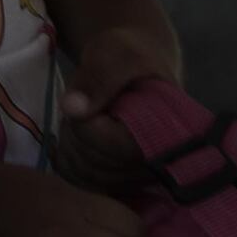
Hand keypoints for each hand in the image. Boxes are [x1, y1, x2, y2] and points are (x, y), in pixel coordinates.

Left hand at [50, 24, 189, 189]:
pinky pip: (82, 183)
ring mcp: (139, 179)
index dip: (85, 123)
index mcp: (167, 134)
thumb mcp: (113, 53)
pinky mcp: (121, 182)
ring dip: (71, 145)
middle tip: (84, 105)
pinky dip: (70, 159)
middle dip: (76, 132)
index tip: (87, 98)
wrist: (135, 64)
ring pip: (84, 177)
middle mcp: (159, 165)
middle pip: (94, 166)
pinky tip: (77, 136)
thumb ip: (98, 76)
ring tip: (85, 118)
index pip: (109, 148)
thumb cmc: (127, 56)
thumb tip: (73, 109)